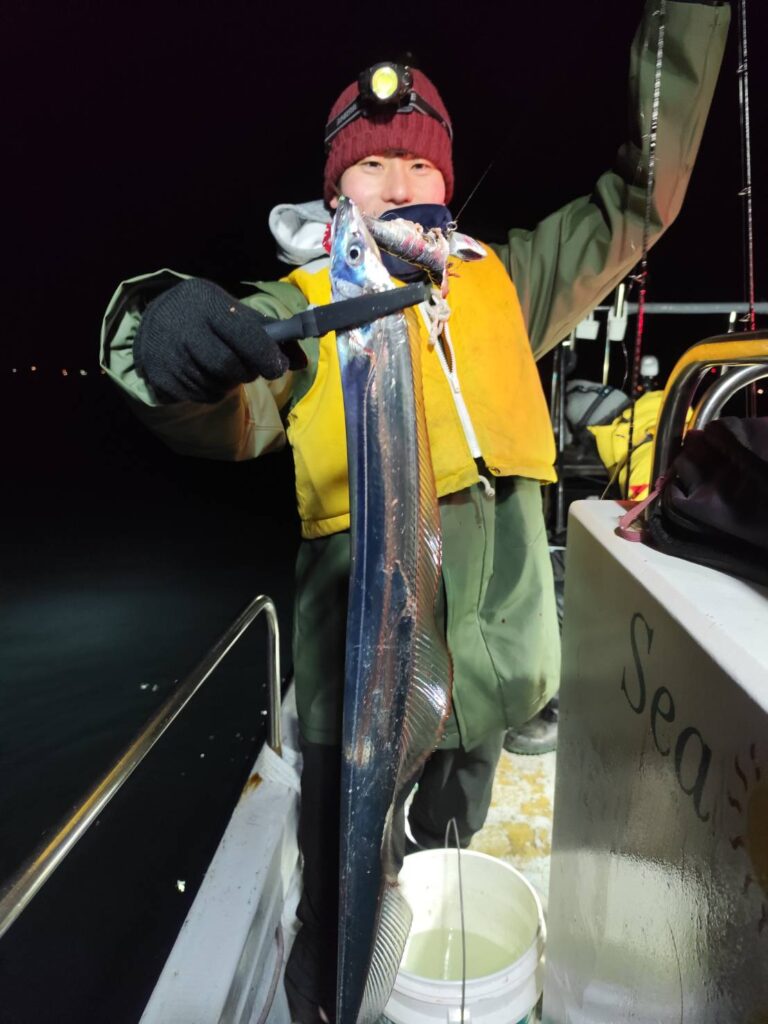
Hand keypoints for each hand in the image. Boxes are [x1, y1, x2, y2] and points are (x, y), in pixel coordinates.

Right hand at [133, 278, 304, 402]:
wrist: (156, 318)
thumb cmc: (205, 314)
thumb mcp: (233, 311)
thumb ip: (269, 333)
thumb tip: (301, 362)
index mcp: (208, 305)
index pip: (243, 334)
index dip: (265, 354)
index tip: (277, 367)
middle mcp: (185, 329)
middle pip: (228, 366)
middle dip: (247, 372)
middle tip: (248, 368)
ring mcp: (170, 355)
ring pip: (216, 385)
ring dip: (230, 383)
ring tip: (223, 367)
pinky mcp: (161, 378)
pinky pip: (200, 396)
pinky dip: (212, 391)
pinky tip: (206, 374)